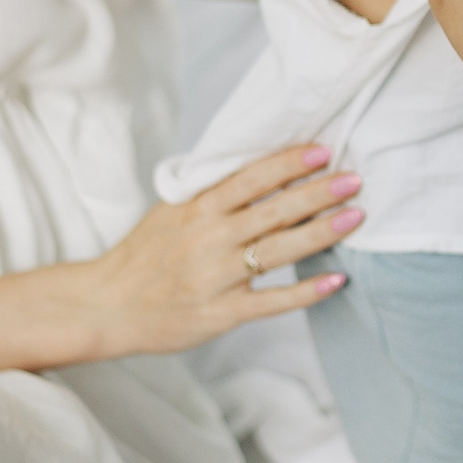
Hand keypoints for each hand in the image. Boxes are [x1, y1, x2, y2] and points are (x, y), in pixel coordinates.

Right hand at [87, 145, 362, 356]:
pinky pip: (273, 300)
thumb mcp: (169, 213)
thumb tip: (257, 166)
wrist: (107, 306)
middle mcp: (209, 239)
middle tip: (354, 179)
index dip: (288, 163)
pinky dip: (306, 291)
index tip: (323, 150)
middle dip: (318, 193)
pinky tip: (337, 279)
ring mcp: (216, 277)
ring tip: (355, 216)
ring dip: (321, 233)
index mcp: (196, 209)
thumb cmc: (143, 256)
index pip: (250, 178)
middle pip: (273, 210)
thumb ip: (209, 193)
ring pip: (278, 250)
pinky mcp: (222, 312)